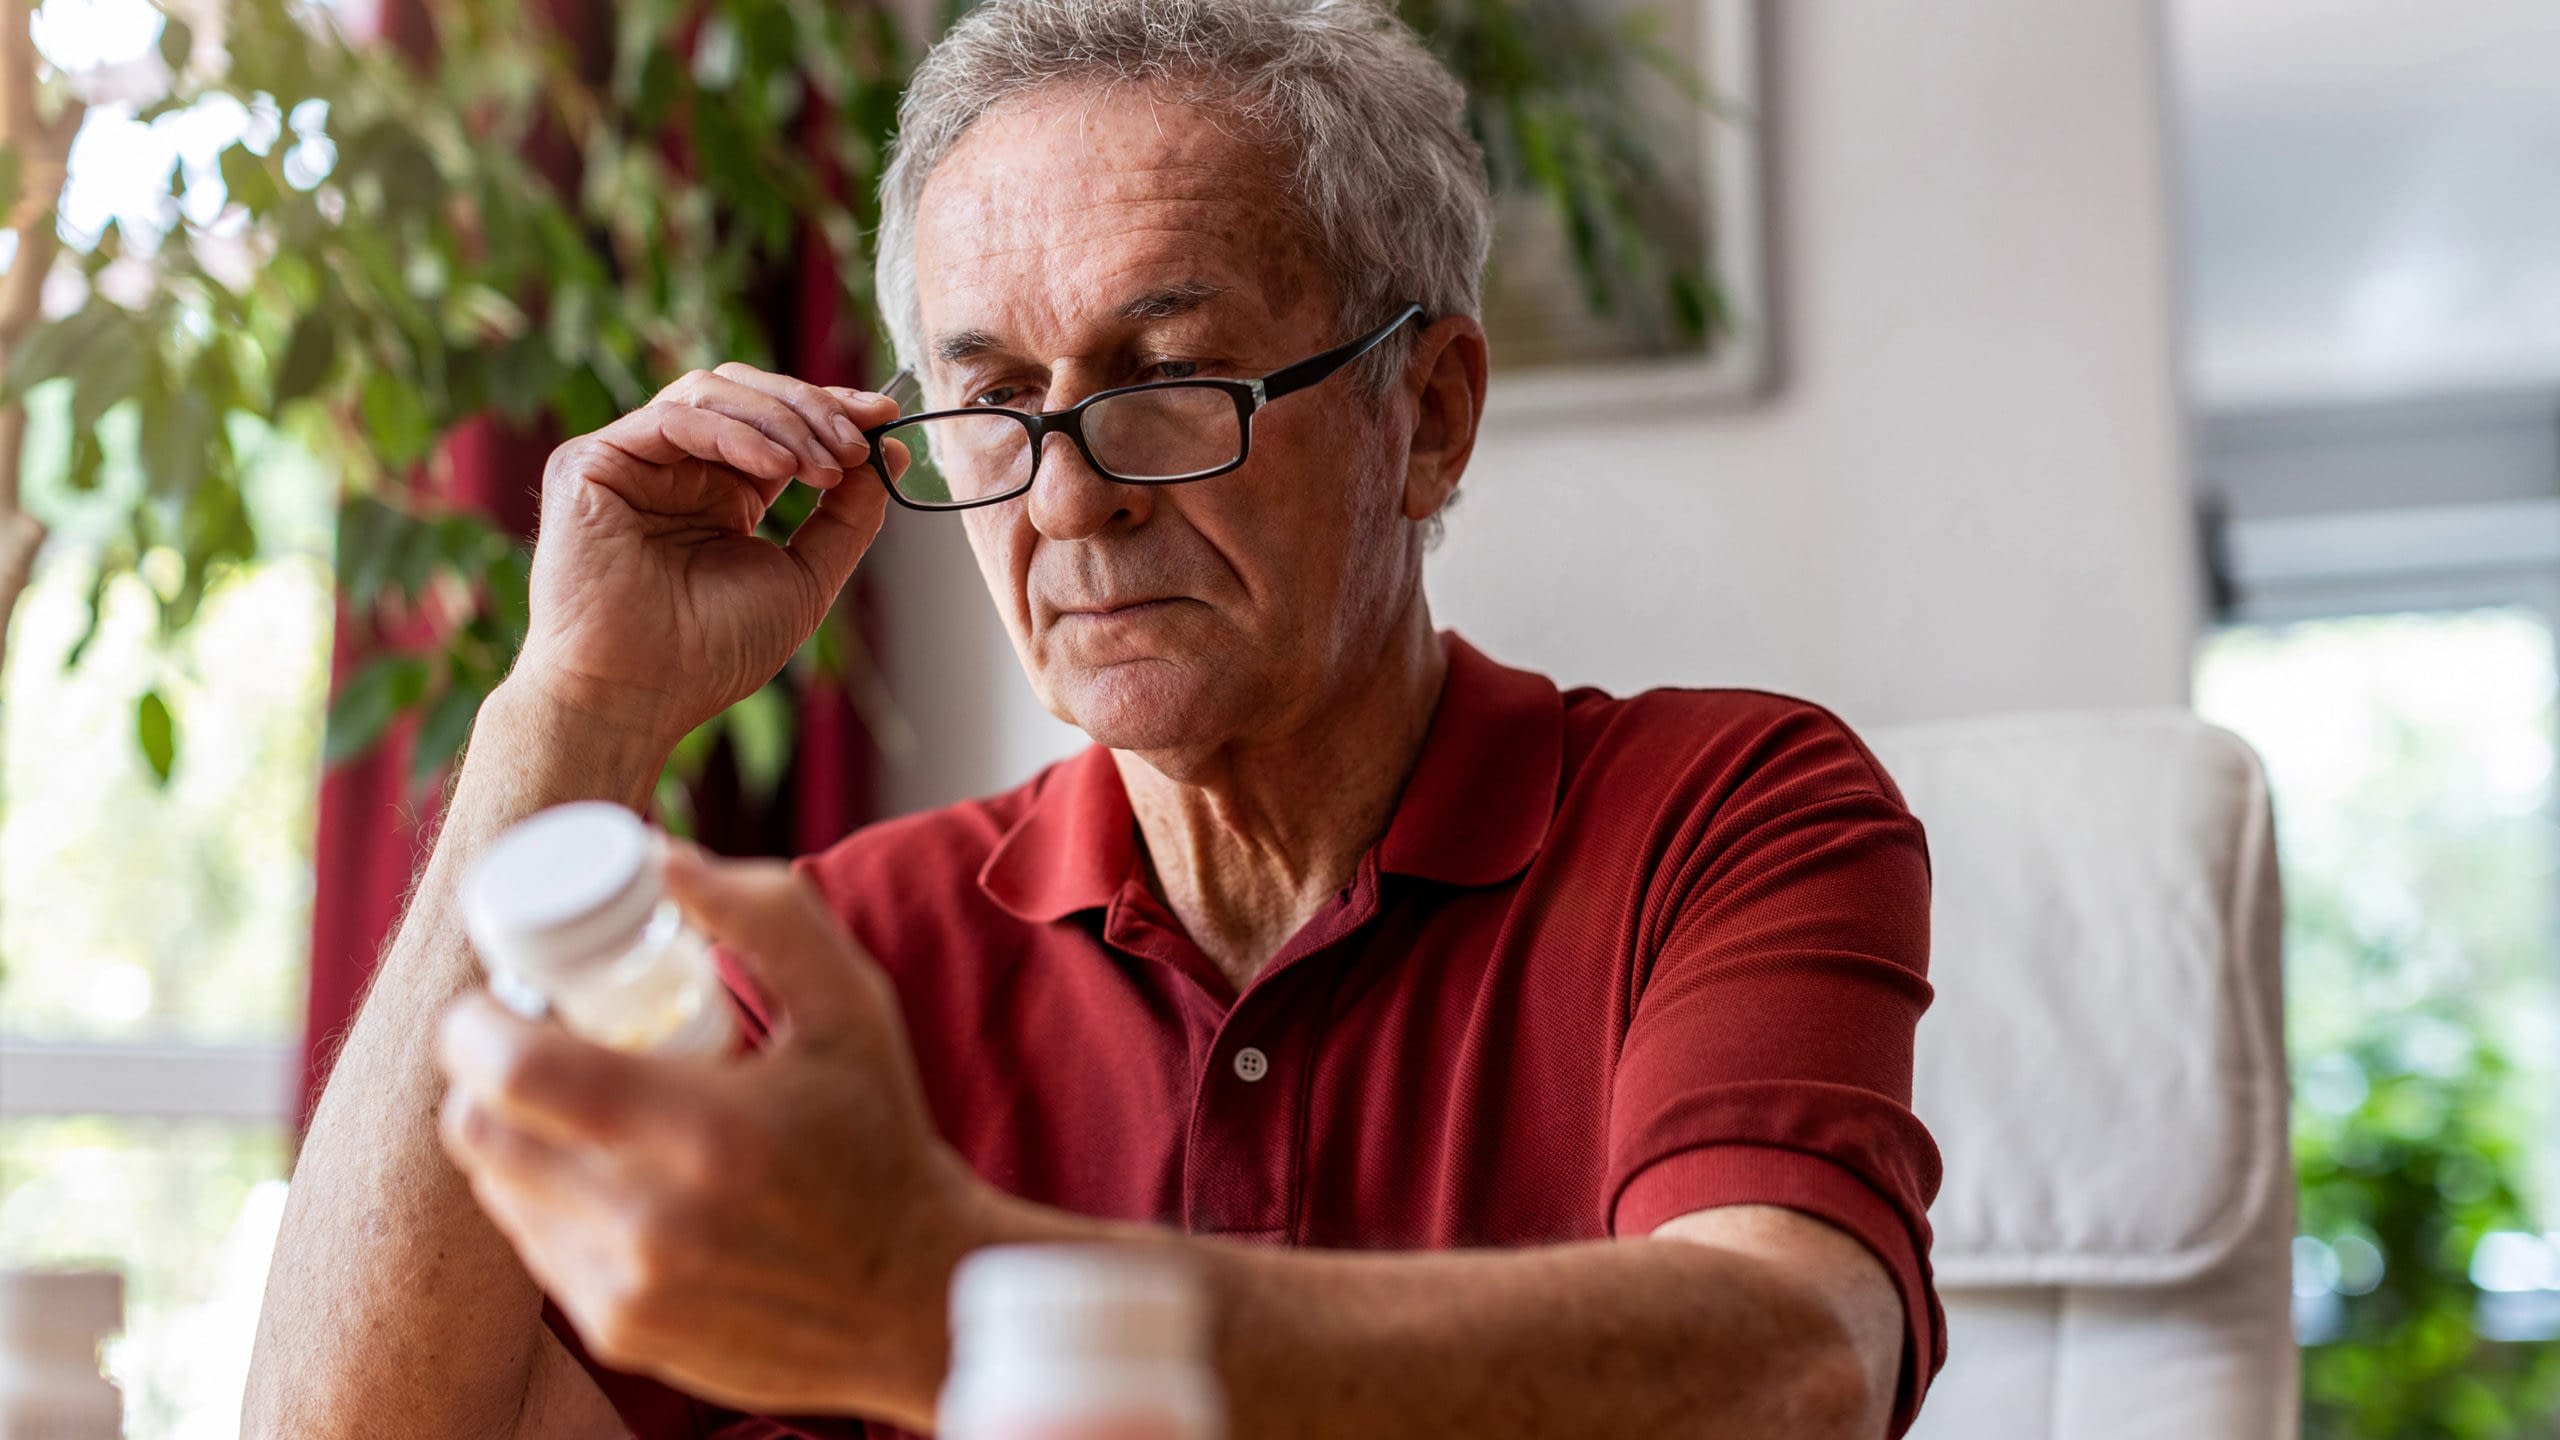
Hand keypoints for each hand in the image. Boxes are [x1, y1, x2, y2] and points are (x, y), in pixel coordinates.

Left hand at [434, 844, 981, 1424]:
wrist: (915, 1293)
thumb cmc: (880, 1134)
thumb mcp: (851, 1005)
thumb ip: (764, 915)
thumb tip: (658, 858)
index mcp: (701, 1132)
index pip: (509, 1071)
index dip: (475, 1022)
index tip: (505, 997)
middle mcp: (648, 1223)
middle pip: (478, 1130)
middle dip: (484, 1072)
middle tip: (538, 1039)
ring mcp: (627, 1289)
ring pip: (498, 1187)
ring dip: (517, 1133)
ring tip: (585, 1104)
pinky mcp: (620, 1332)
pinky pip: (536, 1244)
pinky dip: (552, 1197)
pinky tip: (616, 1173)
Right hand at [514, 364, 902, 747]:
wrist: (637, 695)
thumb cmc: (710, 654)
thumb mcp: (804, 578)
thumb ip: (846, 516)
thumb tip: (889, 451)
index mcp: (720, 493)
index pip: (776, 423)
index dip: (829, 409)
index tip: (883, 418)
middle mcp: (675, 469)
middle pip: (746, 393)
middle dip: (813, 408)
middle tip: (858, 442)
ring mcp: (630, 461)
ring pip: (712, 392)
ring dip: (783, 420)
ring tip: (824, 466)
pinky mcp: (590, 461)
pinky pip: (671, 419)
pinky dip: (735, 433)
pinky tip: (779, 467)